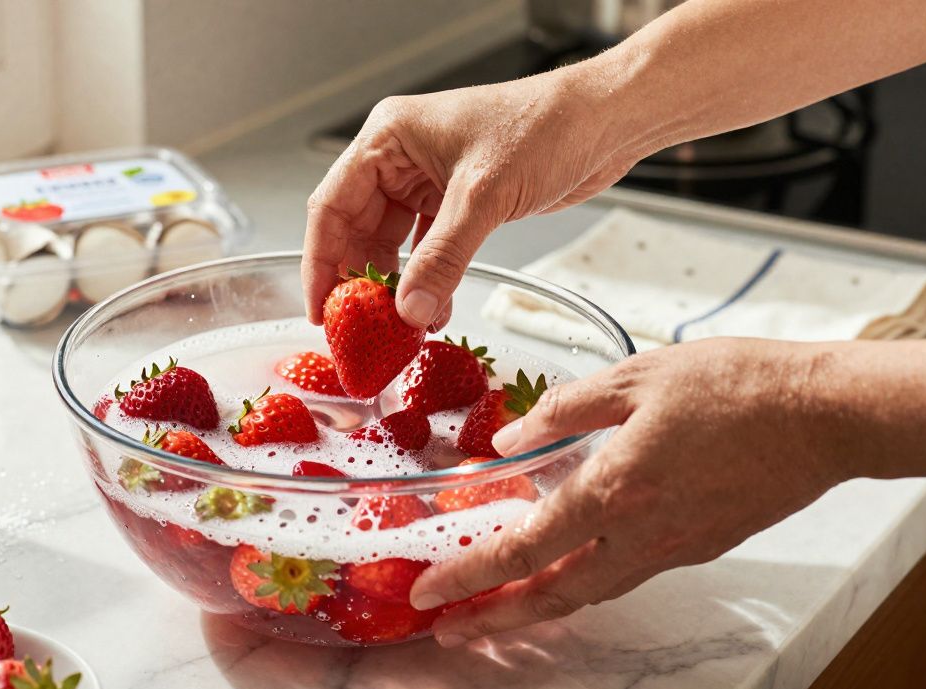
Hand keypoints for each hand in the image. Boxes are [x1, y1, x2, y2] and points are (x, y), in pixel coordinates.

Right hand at [302, 65, 642, 329]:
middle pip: (357, 230)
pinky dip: (428, 281)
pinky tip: (432, 311)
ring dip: (398, 287)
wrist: (605, 120)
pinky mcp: (457, 202)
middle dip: (361, 282)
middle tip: (359, 330)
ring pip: (392, 245)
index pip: (332, 205)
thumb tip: (408, 312)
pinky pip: (427, 250)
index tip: (320, 310)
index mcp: (388, 138)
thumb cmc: (545, 127)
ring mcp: (428, 181)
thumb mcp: (484, 196)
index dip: (321, 261)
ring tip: (402, 328)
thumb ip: (442, 258)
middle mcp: (400, 158)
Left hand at [409, 338, 854, 646]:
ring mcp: (673, 547)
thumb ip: (565, 411)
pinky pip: (628, 574)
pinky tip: (570, 569)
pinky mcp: (700, 545)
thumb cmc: (737, 386)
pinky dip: (586, 582)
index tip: (428, 590)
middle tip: (451, 629)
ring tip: (498, 611)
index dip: (469, 575)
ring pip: (592, 592)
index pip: (523, 549)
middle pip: (553, 595)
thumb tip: (510, 441)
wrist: (824, 414)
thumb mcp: (635, 378)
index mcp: (615, 490)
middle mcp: (640, 534)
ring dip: (538, 607)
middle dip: (495, 619)